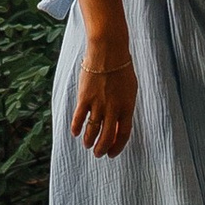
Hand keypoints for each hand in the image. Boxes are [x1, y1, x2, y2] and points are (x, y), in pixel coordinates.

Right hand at [71, 35, 139, 156]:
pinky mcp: (84, 98)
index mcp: (127, 107)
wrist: (108, 51)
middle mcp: (113, 109)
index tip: (112, 153)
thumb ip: (125, 108)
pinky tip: (75, 133)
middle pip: (107, 137)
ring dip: (89, 141)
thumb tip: (117, 126)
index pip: (124, 134)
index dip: (118, 147)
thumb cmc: (121, 70)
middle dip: (102, 149)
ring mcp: (98, 104)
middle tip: (98, 153)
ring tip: (87, 145)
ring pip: (92, 131)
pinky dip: (76, 128)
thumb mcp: (129, 90)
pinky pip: (79, 118)